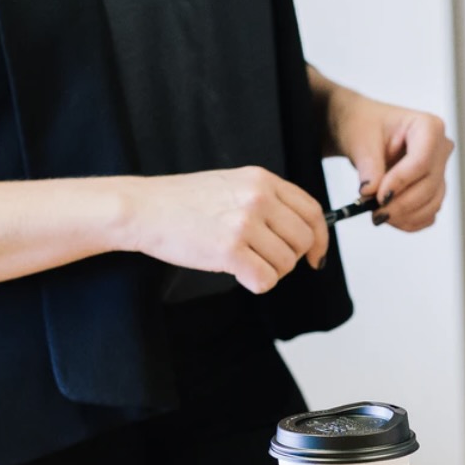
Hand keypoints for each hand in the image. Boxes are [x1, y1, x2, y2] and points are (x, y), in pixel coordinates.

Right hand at [122, 167, 327, 294]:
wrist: (144, 208)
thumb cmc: (183, 201)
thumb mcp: (232, 185)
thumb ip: (266, 201)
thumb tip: (300, 232)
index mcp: (262, 180)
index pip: (312, 211)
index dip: (320, 238)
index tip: (315, 255)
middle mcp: (258, 198)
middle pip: (302, 241)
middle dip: (289, 259)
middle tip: (266, 261)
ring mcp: (244, 223)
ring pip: (285, 264)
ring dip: (269, 271)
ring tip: (243, 262)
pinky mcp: (230, 250)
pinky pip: (265, 280)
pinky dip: (255, 283)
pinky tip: (238, 273)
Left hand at [323, 88, 453, 232]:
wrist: (363, 132)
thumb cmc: (364, 125)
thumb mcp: (360, 140)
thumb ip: (368, 166)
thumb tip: (371, 192)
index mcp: (428, 126)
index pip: (422, 161)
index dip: (401, 182)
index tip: (378, 197)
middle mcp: (440, 148)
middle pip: (429, 185)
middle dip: (401, 204)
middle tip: (374, 212)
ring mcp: (440, 170)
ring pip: (432, 202)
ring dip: (405, 215)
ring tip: (378, 215)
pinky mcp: (434, 189)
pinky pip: (429, 213)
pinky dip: (410, 221)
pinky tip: (391, 218)